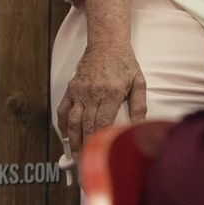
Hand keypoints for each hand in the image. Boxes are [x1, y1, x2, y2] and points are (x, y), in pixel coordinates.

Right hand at [55, 38, 144, 152]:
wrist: (107, 42)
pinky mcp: (72, 88)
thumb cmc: (124, 62)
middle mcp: (93, 93)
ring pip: (72, 121)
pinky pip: (63, 109)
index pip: (102, 123)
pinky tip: (65, 135)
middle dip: (85, 146)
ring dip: (73, 140)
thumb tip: (140, 127)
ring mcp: (80, 90)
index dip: (99, 142)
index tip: (99, 155)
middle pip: (86, 126)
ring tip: (76, 154)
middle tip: (86, 162)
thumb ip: (139, 107)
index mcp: (112, 93)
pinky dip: (63, 124)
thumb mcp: (138, 83)